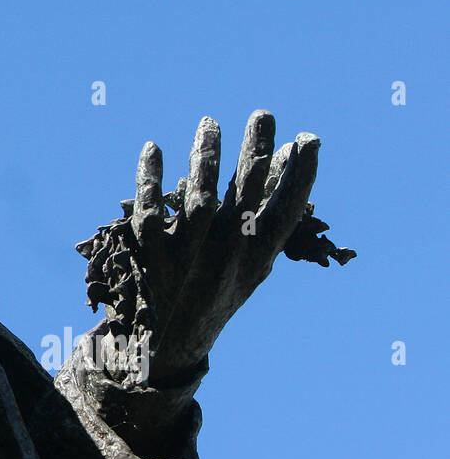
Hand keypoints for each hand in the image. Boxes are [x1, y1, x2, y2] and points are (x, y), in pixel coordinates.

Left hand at [75, 110, 354, 384]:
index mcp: (256, 261)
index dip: (300, 175)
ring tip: (211, 121)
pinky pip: (150, 211)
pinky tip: (154, 147)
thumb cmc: (215, 292)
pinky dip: (150, 178)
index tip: (308, 138)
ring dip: (207, 157)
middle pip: (246, 196)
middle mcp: (226, 259)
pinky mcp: (149, 255)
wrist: (166, 345)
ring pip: (199, 199)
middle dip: (257, 153)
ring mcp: (187, 258)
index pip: (286, 212)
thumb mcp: (250, 260)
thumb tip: (284, 157)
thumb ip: (267, 213)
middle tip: (263, 113)